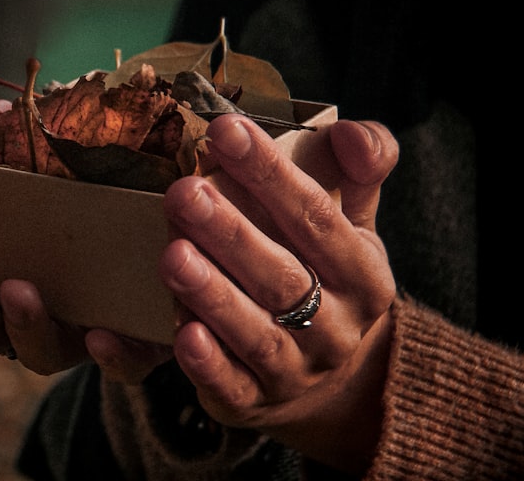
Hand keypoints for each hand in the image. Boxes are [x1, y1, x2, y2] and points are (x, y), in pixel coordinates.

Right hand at [0, 98, 170, 377]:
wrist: (163, 239)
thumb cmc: (77, 197)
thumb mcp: (44, 163)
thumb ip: (10, 143)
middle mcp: (16, 320)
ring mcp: (71, 338)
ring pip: (36, 355)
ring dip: (22, 325)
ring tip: (21, 290)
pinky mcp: (129, 348)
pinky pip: (118, 367)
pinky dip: (108, 356)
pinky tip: (101, 334)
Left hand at [158, 114, 398, 472]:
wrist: (336, 383)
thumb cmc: (329, 276)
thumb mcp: (354, 223)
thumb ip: (358, 168)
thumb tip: (350, 132)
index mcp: (362, 274)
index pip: (317, 217)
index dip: (272, 173)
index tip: (225, 130)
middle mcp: (335, 326)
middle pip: (282, 277)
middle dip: (230, 232)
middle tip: (183, 192)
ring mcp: (295, 370)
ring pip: (255, 333)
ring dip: (212, 295)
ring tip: (172, 255)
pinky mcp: (253, 403)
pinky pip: (231, 386)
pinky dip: (207, 364)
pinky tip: (179, 335)